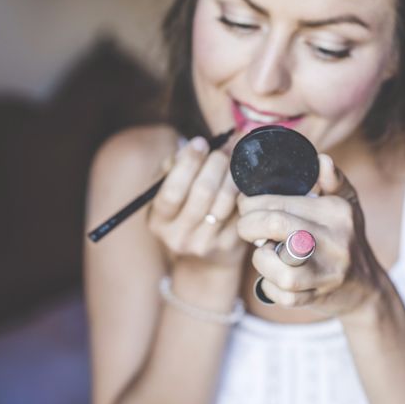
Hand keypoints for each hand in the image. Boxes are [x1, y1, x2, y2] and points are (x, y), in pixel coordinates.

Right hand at [146, 136, 247, 268]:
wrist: (204, 262)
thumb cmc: (184, 214)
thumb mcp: (169, 196)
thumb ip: (174, 169)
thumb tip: (193, 145)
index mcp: (158, 221)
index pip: (172, 191)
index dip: (188, 163)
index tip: (200, 142)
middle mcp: (179, 237)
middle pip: (203, 192)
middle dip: (216, 163)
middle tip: (223, 150)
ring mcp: (206, 243)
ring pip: (226, 200)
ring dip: (233, 174)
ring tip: (235, 160)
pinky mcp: (230, 245)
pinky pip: (242, 210)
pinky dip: (245, 189)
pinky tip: (246, 178)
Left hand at [237, 154, 384, 315]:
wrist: (366, 286)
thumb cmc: (346, 237)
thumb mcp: (346, 204)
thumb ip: (332, 180)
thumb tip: (322, 159)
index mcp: (336, 212)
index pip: (280, 202)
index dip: (251, 204)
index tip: (245, 206)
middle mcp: (334, 240)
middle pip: (275, 225)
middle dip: (248, 225)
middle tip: (245, 227)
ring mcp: (327, 272)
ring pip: (279, 268)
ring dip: (261, 260)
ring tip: (264, 253)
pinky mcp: (318, 297)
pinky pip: (283, 295)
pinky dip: (269, 286)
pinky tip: (272, 276)